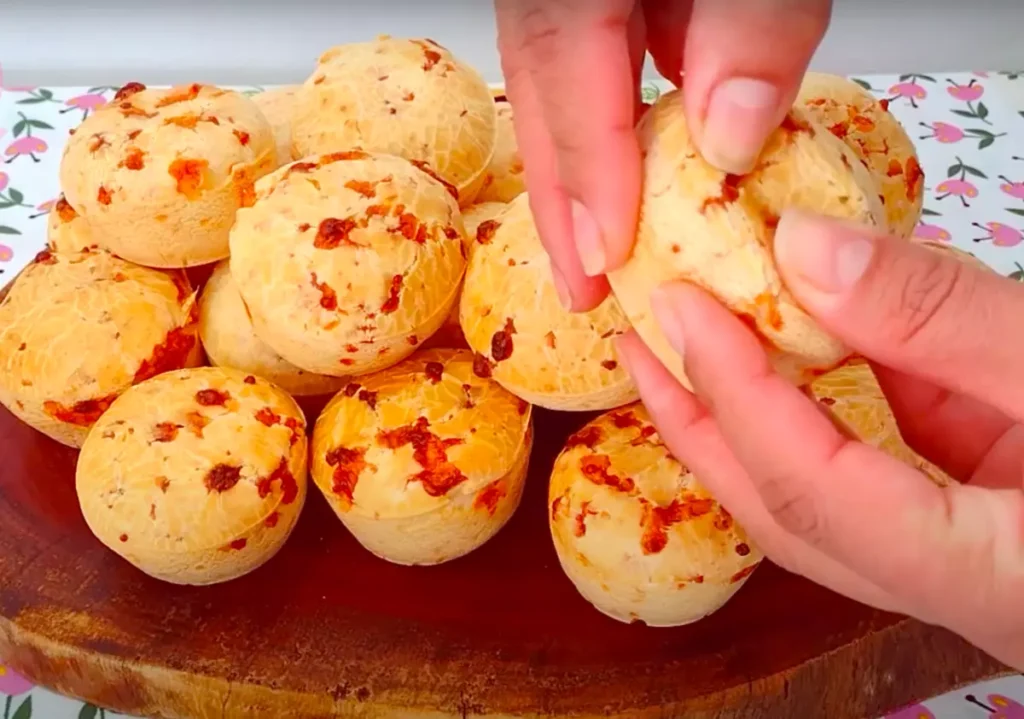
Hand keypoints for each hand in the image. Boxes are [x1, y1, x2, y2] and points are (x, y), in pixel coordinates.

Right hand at [494, 0, 831, 310]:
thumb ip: (751, 22)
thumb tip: (732, 138)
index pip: (560, 59)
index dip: (582, 165)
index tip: (606, 258)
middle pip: (543, 86)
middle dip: (562, 195)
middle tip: (584, 288)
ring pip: (567, 74)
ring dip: (592, 163)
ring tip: (611, 247)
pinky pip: (610, 48)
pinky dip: (630, 111)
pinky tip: (666, 154)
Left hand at [616, 211, 1023, 669]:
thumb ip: (949, 320)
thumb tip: (806, 254)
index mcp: (994, 580)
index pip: (816, 493)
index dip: (736, 399)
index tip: (679, 314)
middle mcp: (964, 586)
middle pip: (791, 517)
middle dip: (702, 427)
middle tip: (640, 341)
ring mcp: (971, 552)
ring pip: (825, 498)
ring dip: (751, 419)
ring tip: (691, 342)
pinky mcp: (987, 511)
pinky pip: (885, 462)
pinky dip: (834, 403)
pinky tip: (804, 342)